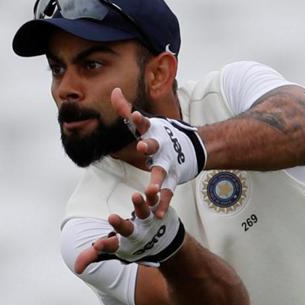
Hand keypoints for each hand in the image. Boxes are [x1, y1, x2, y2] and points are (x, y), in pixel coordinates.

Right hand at [74, 186, 184, 273]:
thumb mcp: (114, 250)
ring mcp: (148, 222)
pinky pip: (156, 201)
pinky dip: (154, 195)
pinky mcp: (157, 210)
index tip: (97, 246)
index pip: (110, 246)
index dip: (104, 246)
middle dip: (119, 225)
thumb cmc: (134, 246)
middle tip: (112, 218)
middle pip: (126, 229)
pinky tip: (153, 188)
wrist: (166, 246)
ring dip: (139, 205)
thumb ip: (94, 256)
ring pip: (143, 212)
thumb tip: (77, 268)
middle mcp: (135, 234)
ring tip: (135, 196)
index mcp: (122, 243)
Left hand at [111, 88, 206, 217]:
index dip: (137, 118)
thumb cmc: (160, 134)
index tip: (132, 113)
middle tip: (142, 147)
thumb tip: (114, 90)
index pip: (142, 123)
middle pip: (154, 146)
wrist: (190, 147)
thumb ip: (125, 109)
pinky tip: (159, 214)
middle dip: (149, 146)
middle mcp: (161, 146)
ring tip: (151, 190)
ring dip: (156, 181)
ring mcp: (168, 163)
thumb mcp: (144, 122)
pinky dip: (164, 204)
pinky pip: (168, 194)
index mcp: (151, 132)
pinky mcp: (172, 179)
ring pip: (162, 173)